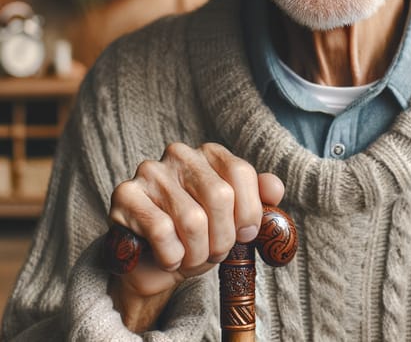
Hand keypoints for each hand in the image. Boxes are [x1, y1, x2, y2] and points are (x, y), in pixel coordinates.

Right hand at [107, 142, 283, 315]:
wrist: (156, 268)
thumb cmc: (201, 237)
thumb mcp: (237, 220)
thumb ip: (260, 200)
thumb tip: (275, 189)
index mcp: (210, 152)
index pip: (241, 173)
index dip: (248, 213)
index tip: (245, 234)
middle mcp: (180, 154)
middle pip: (219, 196)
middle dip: (223, 237)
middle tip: (215, 251)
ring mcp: (150, 172)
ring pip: (192, 220)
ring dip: (197, 253)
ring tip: (192, 257)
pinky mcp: (125, 195)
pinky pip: (161, 231)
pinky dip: (172, 257)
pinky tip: (169, 257)